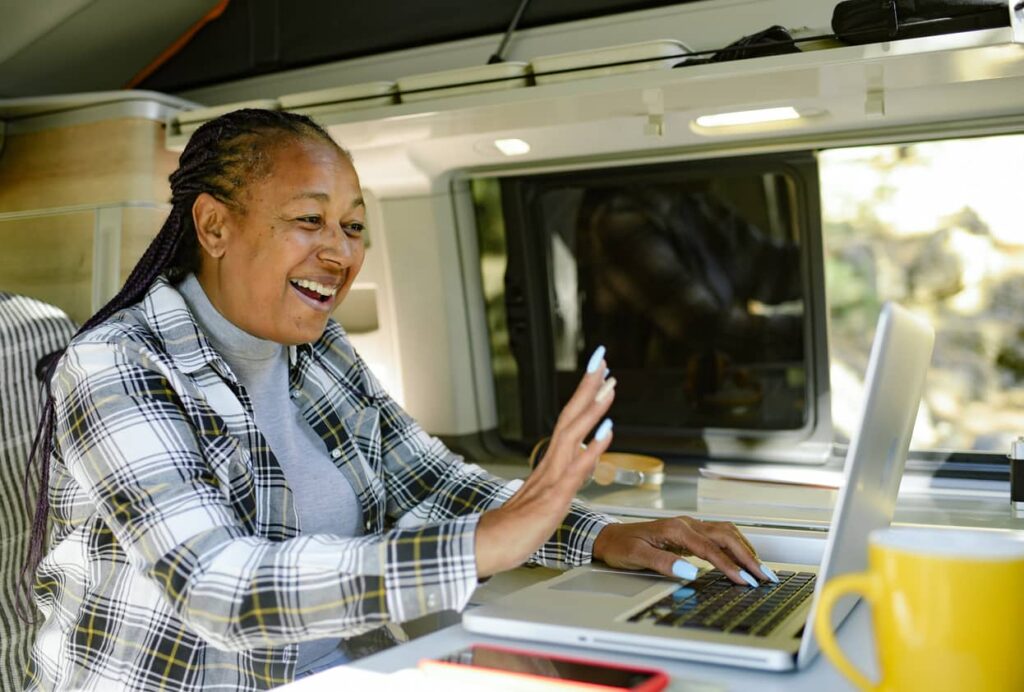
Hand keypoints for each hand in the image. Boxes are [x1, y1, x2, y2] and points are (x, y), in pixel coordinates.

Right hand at [476, 348, 615, 577]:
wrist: (489, 547)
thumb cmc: (515, 527)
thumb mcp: (545, 497)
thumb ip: (563, 478)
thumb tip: (580, 461)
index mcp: (549, 463)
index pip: (569, 421)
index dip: (584, 395)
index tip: (598, 372)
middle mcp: (550, 464)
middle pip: (570, 416)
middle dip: (587, 387)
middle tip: (602, 359)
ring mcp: (551, 479)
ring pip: (573, 435)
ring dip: (593, 409)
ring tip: (609, 386)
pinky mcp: (553, 498)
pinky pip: (576, 469)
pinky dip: (593, 448)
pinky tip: (608, 432)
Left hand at [591, 517, 775, 585]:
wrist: (609, 536)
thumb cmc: (621, 546)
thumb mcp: (637, 557)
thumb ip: (664, 563)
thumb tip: (690, 572)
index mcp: (675, 529)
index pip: (710, 549)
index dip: (730, 566)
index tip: (744, 580)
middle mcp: (686, 524)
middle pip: (725, 536)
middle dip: (748, 556)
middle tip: (765, 576)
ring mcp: (689, 525)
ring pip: (726, 532)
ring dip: (745, 548)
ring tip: (760, 568)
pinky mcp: (689, 531)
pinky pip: (719, 534)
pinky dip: (735, 544)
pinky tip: (743, 555)